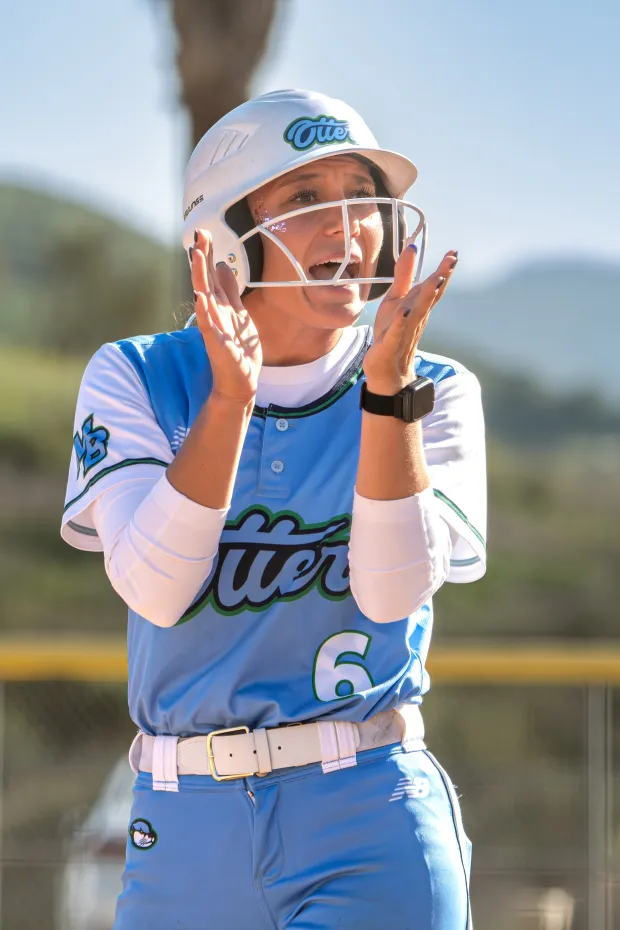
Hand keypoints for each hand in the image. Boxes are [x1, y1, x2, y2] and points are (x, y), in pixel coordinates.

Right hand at [191, 229, 261, 404]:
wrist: (240, 381)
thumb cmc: (239, 349)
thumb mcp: (239, 314)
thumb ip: (229, 291)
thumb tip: (223, 265)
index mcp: (219, 305)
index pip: (211, 275)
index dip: (207, 254)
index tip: (204, 232)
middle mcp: (213, 313)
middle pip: (205, 280)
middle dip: (202, 258)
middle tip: (198, 234)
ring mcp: (213, 328)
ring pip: (204, 298)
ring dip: (200, 277)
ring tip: (196, 256)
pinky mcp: (217, 345)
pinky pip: (208, 326)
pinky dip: (204, 312)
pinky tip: (200, 298)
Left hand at [362, 245, 457, 394]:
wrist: (387, 370)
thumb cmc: (391, 332)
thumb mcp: (395, 300)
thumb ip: (404, 275)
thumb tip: (411, 248)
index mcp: (417, 307)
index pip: (433, 287)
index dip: (443, 271)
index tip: (454, 253)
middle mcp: (415, 318)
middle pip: (429, 297)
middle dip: (440, 279)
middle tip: (452, 262)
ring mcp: (404, 332)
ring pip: (417, 312)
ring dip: (426, 297)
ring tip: (435, 280)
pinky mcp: (389, 345)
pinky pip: (396, 333)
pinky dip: (400, 323)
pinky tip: (403, 314)